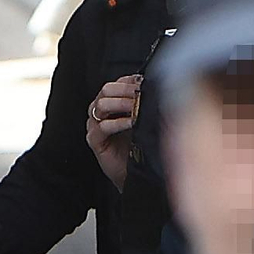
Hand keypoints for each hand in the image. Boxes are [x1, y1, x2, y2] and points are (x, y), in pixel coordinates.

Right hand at [86, 74, 140, 190]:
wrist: (134, 173)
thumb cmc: (140, 146)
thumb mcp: (145, 120)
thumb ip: (146, 104)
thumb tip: (159, 86)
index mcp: (111, 104)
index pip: (117, 83)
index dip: (131, 81)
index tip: (148, 83)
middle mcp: (100, 112)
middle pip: (107, 90)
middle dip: (126, 90)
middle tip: (143, 94)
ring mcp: (95, 126)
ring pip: (102, 104)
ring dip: (122, 103)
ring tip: (138, 108)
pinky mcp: (94, 140)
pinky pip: (103, 126)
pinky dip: (118, 122)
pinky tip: (132, 123)